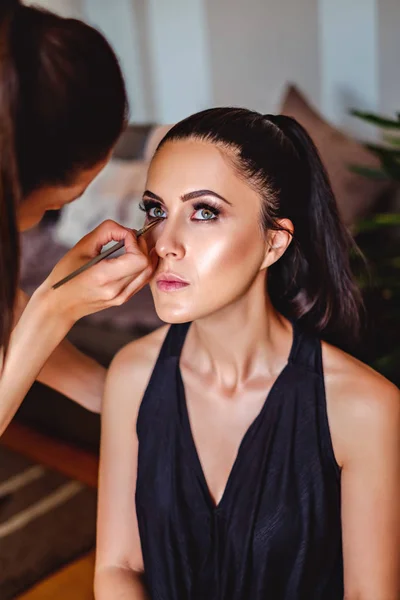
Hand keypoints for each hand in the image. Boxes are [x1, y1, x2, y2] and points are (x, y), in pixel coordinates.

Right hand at [39, 220, 156, 324]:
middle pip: (147, 264)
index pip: (139, 259)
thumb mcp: (81, 247)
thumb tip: (126, 229)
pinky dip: (142, 265)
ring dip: (145, 254)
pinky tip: (132, 256)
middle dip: (141, 245)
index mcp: (103, 277)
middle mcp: (116, 290)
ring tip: (131, 245)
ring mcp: (122, 297)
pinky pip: (142, 279)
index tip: (124, 235)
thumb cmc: (66, 275)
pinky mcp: (123, 299)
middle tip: (128, 237)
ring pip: (149, 272)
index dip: (135, 242)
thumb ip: (106, 232)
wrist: (60, 305)